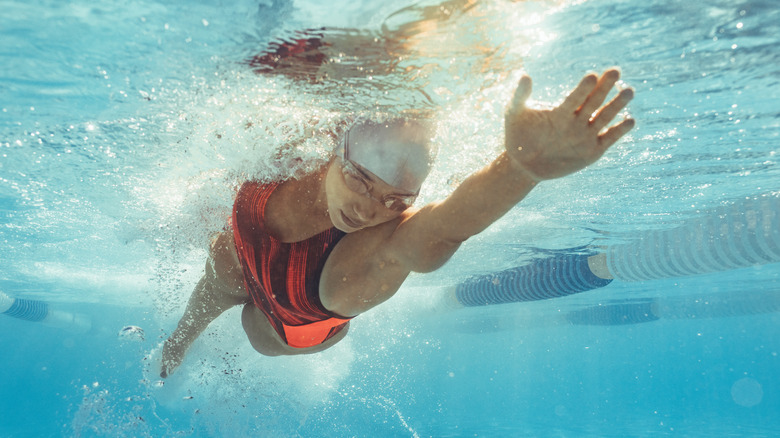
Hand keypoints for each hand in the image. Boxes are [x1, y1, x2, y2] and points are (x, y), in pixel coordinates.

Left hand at [504, 68, 634, 181]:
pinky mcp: (593, 152)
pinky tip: (629, 120)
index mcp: (562, 110)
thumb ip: (520, 96)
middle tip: (616, 71)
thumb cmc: (518, 135)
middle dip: (605, 87)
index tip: (592, 76)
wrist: (523, 164)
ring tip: (628, 91)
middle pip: (594, 101)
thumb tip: (524, 76)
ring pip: (605, 117)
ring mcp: (586, 135)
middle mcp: (577, 120)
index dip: (584, 87)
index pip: (576, 96)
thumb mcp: (514, 114)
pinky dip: (619, 131)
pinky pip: (609, 139)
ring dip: (617, 104)